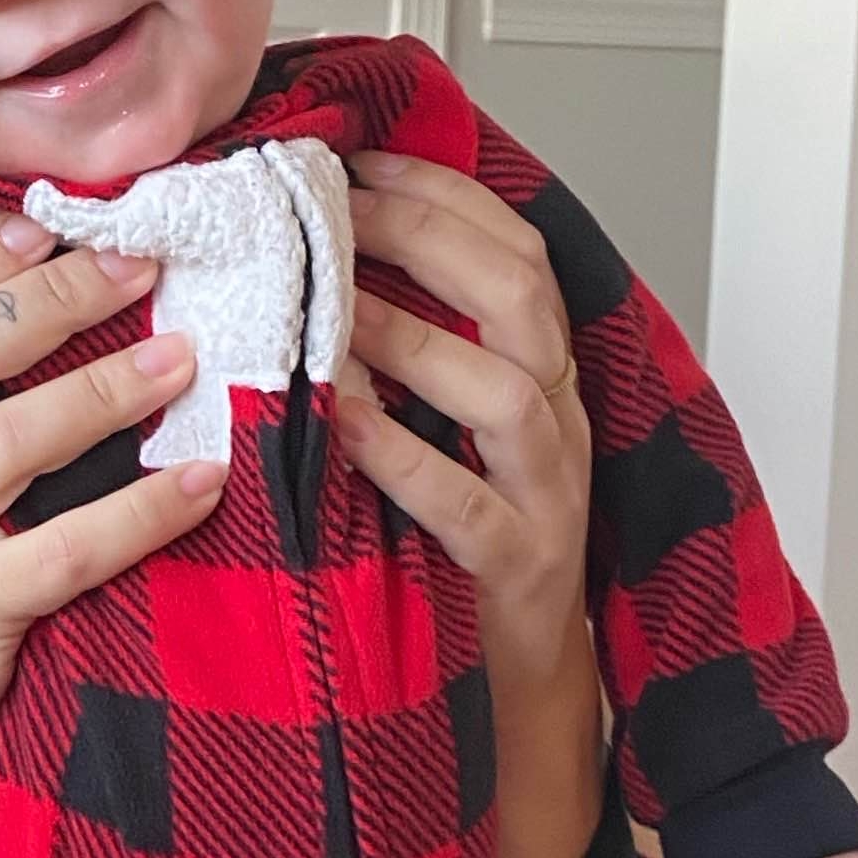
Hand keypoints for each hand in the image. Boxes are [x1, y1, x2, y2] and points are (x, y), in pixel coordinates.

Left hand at [334, 150, 603, 857]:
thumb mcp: (432, 437)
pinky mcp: (519, 571)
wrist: (510, 698)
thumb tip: (303, 267)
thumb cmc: (450, 557)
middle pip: (521, 294)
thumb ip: (395, 357)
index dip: (440, 195)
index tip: (357, 159)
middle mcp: (554, 423)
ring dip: (414, 337)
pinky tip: (341, 424)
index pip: (511, 252)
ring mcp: (546, 498)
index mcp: (535, 378)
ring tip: (331, 309)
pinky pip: (466, 504)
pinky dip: (402, 457)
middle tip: (334, 211)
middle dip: (429, 237)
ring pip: (505, 389)